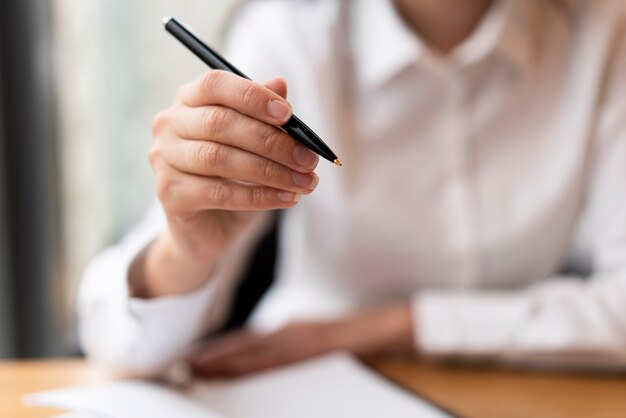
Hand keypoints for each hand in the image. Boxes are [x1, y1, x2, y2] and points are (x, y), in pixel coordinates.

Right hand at [132, 72, 319, 297]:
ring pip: (220, 159)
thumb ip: (265, 115)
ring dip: (271, 171)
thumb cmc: (234, 177)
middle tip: (309, 159)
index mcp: (189, 100)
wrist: (209, 226)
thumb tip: (280, 83)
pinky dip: (260, 196)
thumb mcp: (255, 144)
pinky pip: (220, 193)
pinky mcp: (170, 193)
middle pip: (220, 123)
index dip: (252, 96)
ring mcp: (164, 159)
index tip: (289, 115)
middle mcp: (169, 124)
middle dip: (272, 142)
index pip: (214, 84)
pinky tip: (287, 198)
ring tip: (305, 182)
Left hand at [189, 304, 414, 377]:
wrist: (382, 329)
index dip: (218, 351)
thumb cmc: (350, 338)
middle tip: (182, 367)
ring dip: (226, 360)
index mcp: (289, 330)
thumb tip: (261, 356)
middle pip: (244, 346)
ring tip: (198, 369)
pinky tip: (239, 369)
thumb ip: (289, 345)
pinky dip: (255, 364)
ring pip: (256, 352)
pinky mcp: (315, 346)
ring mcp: (302, 339)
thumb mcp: (315, 337)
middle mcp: (290, 332)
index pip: (246, 342)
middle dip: (213, 357)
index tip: (192, 360)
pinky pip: (280, 358)